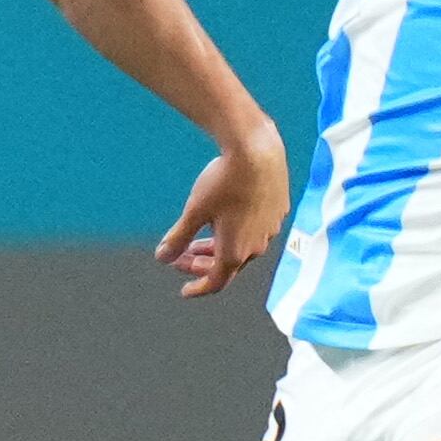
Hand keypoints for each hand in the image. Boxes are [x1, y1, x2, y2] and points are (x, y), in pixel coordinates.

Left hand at [155, 127, 291, 297]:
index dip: (198, 288)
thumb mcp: (194, 211)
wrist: (256, 150)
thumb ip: (179, 237)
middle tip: (182, 258)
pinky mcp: (278, 210)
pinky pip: (256, 230)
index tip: (185, 290)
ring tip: (199, 240)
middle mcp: (257, 245)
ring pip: (243, 247)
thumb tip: (162, 257)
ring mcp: (271, 228)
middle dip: (202, 264)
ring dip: (219, 248)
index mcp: (235, 251)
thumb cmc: (223, 182)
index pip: (216, 281)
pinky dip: (237, 232)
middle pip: (228, 265)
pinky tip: (225, 218)